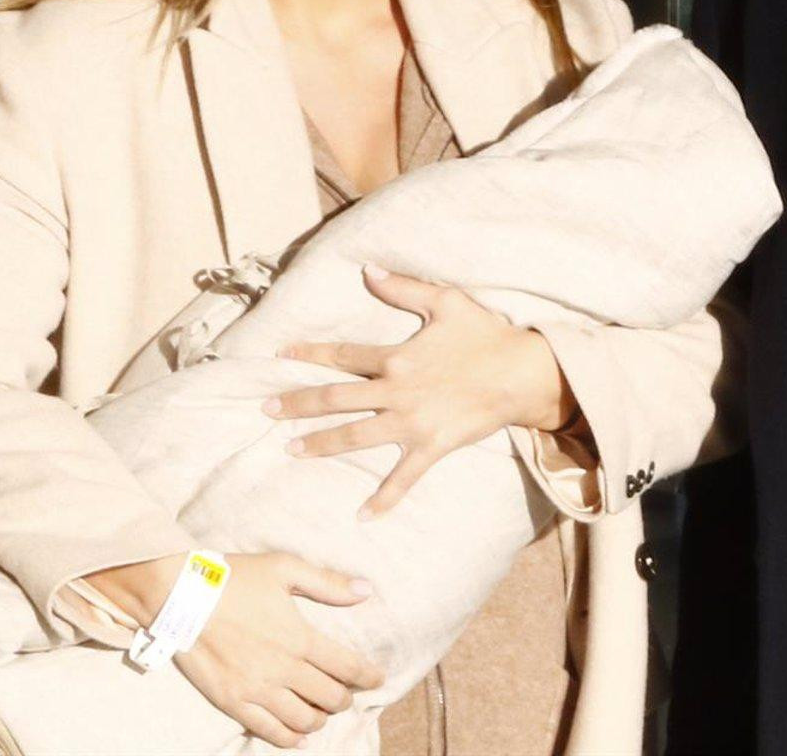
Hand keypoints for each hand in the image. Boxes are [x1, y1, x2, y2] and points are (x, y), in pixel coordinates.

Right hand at [86, 552, 382, 748]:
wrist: (180, 595)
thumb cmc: (234, 578)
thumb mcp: (284, 568)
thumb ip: (328, 583)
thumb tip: (366, 590)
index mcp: (299, 637)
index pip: (348, 667)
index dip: (368, 676)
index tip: (377, 678)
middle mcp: (282, 669)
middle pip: (330, 698)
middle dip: (344, 698)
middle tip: (345, 693)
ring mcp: (256, 689)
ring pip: (303, 721)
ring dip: (319, 719)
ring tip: (321, 710)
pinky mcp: (232, 702)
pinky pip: (269, 732)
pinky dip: (290, 738)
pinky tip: (298, 734)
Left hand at [264, 265, 576, 517]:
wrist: (521, 373)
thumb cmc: (485, 334)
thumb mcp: (445, 301)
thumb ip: (403, 288)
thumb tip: (367, 269)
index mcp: (397, 357)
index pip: (343, 356)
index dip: (310, 354)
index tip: (280, 354)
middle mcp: (397, 392)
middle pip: (337, 398)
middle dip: (298, 403)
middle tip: (265, 409)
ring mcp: (412, 423)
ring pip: (356, 436)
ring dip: (321, 443)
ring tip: (291, 448)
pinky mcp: (432, 447)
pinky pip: (404, 477)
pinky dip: (384, 498)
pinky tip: (362, 516)